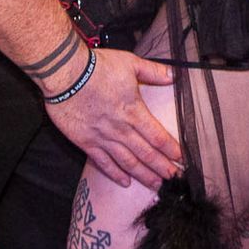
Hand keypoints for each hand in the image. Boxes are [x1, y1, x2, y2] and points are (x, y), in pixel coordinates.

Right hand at [43, 49, 182, 188]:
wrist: (65, 73)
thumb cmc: (97, 67)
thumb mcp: (130, 63)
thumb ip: (153, 72)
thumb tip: (173, 75)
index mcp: (133, 111)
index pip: (158, 136)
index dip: (171, 150)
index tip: (182, 159)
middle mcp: (121, 129)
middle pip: (146, 154)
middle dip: (162, 168)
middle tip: (174, 179)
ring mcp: (103, 138)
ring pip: (128, 162)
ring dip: (144, 175)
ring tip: (156, 185)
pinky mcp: (86, 142)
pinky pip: (103, 163)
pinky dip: (115, 174)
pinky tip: (125, 182)